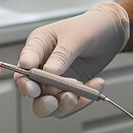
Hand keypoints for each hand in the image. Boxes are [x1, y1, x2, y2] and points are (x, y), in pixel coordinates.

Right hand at [15, 1, 128, 117]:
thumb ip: (62, 54)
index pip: (23, 67)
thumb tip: (49, 72)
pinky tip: (95, 85)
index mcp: (37, 46)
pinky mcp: (69, 89)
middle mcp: (42, 65)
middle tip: (54, 101)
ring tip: (79, 94)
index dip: (25, 81)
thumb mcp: (75, 37)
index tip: (34, 89)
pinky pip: (69, 104)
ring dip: (63, 104)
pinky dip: (82, 101)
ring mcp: (55, 80)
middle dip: (42, 101)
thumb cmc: (88, 27)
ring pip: (50, 103)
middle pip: (32, 91)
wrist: (109, 33)